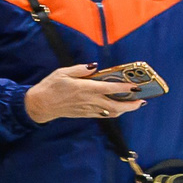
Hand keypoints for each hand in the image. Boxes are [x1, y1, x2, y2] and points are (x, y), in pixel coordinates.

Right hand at [24, 64, 149, 124]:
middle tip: (142, 99)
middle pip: (116, 105)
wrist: (40, 105)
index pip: (110, 88)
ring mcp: (88, 109)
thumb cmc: (50, 86)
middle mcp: (89, 100)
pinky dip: (116, 112)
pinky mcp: (86, 114)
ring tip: (135, 104)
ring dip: (126, 109)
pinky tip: (119, 108)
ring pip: (113, 112)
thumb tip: (94, 67)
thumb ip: (80, 69)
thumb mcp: (62, 72)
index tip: (137, 86)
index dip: (125, 87)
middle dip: (132, 104)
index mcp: (85, 88)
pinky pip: (105, 115)